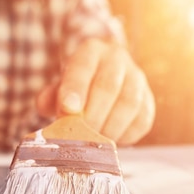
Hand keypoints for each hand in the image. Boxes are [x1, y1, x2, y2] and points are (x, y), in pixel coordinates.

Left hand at [37, 39, 154, 144]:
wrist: (103, 81)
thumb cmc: (77, 88)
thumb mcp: (60, 87)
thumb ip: (51, 96)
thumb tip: (44, 106)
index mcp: (91, 51)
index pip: (83, 67)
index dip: (75, 89)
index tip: (67, 110)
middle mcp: (118, 59)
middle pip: (108, 87)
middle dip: (92, 115)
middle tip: (80, 135)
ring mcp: (137, 79)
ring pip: (129, 104)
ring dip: (110, 128)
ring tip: (96, 142)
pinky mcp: (149, 102)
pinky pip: (142, 121)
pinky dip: (125, 135)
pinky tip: (111, 141)